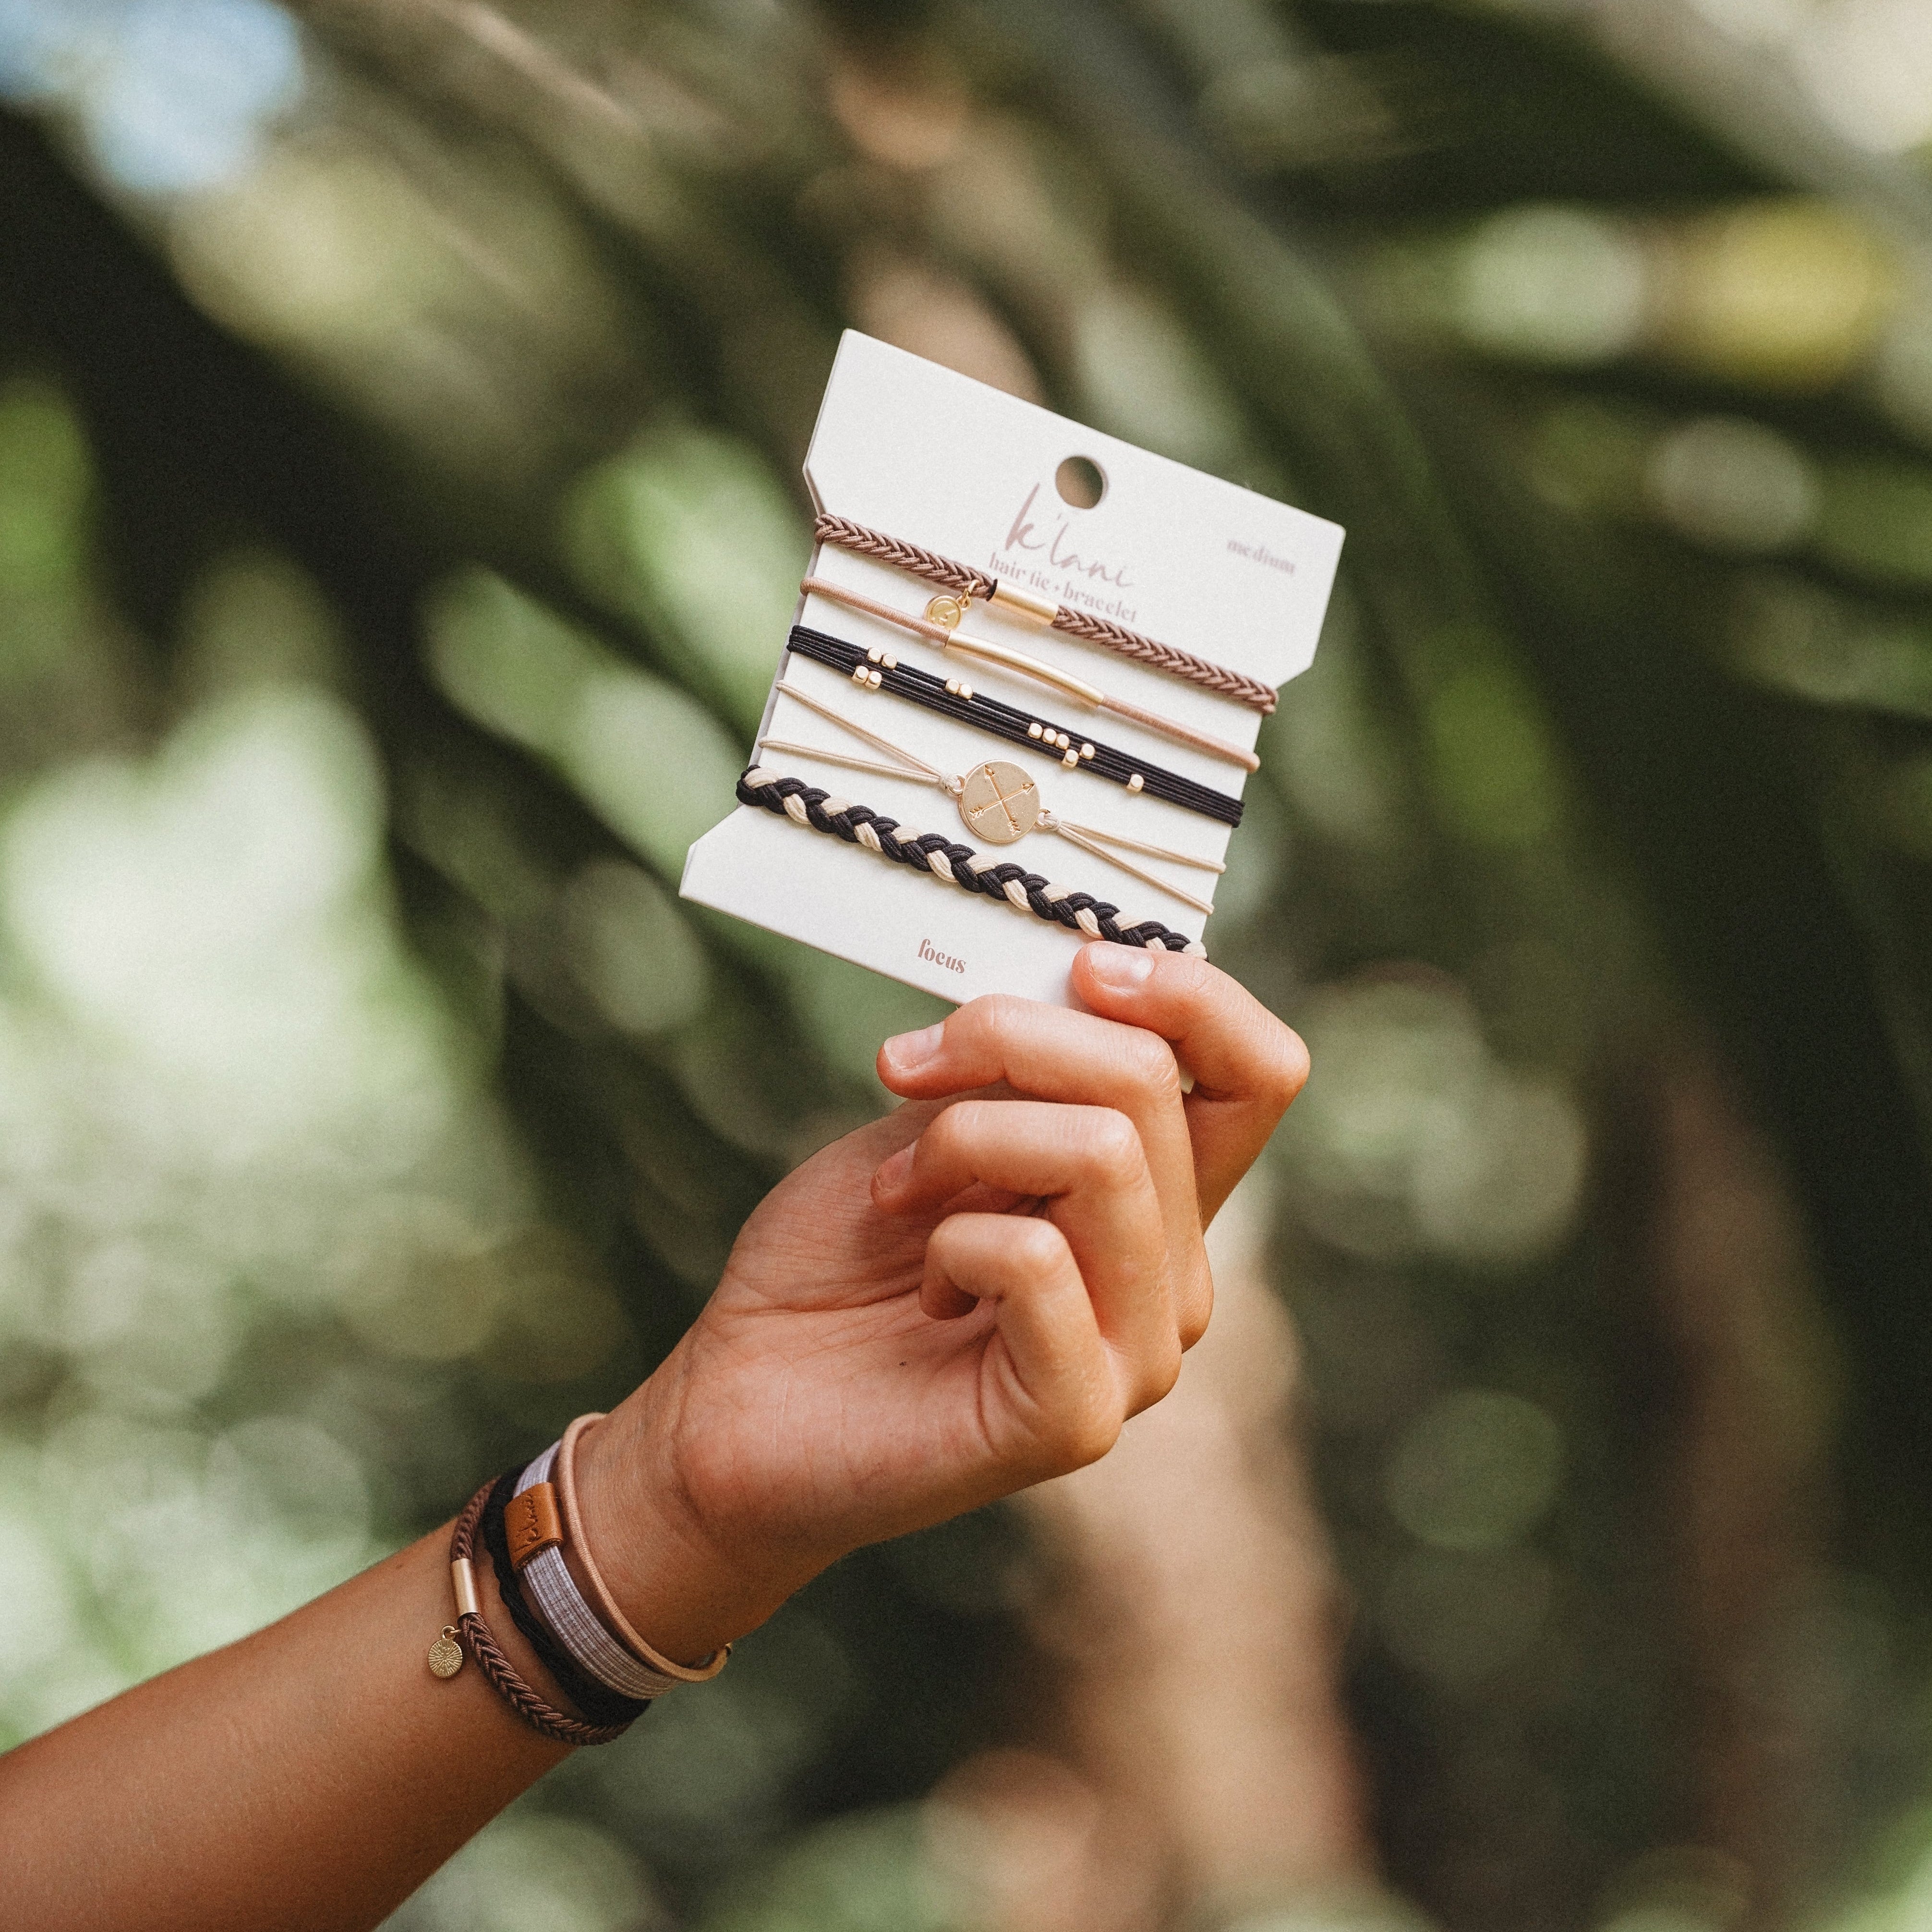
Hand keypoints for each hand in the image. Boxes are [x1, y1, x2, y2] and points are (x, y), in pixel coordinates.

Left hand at [574, 942, 1308, 1659]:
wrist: (741, 1402)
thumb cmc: (837, 1257)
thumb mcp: (935, 1118)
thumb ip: (1023, 1068)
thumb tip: (1083, 976)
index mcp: (1155, 1197)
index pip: (1258, 1073)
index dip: (1192, 995)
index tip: (1078, 966)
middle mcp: (1171, 1276)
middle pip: (1152, 1084)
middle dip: (1006, 1037)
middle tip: (904, 1069)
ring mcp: (1136, 1354)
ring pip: (1103, 1154)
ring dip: (964, 1138)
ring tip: (897, 1190)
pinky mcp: (1076, 1417)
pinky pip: (1036, 1259)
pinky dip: (952, 1238)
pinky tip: (925, 1287)